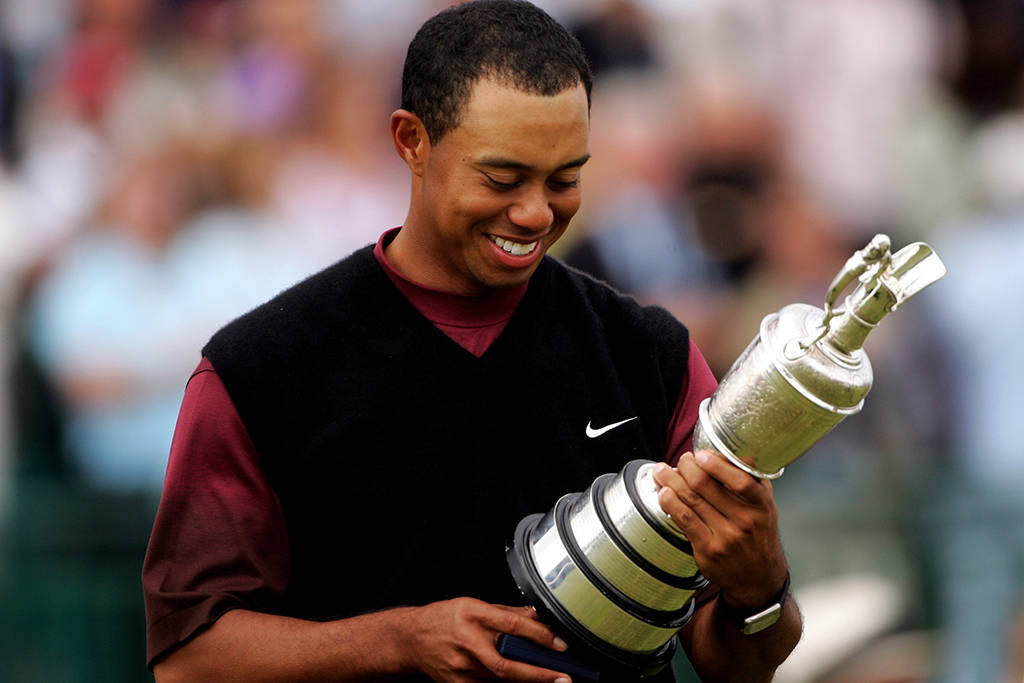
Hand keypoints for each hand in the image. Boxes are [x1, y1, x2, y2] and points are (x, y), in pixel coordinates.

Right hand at [406, 597, 571, 681]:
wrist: (412, 639)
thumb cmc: (444, 618)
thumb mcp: (474, 605)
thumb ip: (506, 612)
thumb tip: (536, 616)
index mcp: (472, 614)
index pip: (512, 625)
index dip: (539, 635)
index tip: (559, 644)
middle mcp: (467, 641)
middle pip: (507, 664)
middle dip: (538, 674)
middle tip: (563, 678)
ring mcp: (461, 667)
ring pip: (500, 680)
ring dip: (526, 682)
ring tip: (548, 681)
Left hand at [653, 452, 787, 607]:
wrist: (759, 578)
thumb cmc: (759, 536)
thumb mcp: (765, 507)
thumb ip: (752, 481)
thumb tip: (736, 453)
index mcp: (761, 506)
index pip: (740, 481)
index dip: (716, 464)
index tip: (701, 454)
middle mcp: (745, 521)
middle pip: (706, 486)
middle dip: (686, 467)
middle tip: (680, 460)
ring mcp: (725, 536)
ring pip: (691, 500)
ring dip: (671, 481)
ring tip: (661, 471)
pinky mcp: (707, 549)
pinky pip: (684, 519)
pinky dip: (670, 502)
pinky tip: (664, 493)